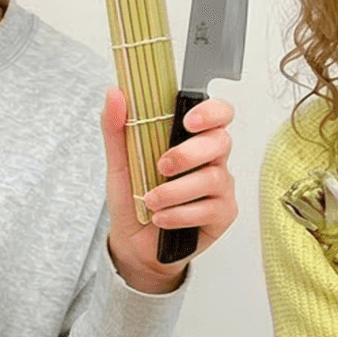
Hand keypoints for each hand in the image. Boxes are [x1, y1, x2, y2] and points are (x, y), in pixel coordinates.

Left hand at [100, 89, 237, 293]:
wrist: (132, 242)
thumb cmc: (132, 198)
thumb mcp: (119, 162)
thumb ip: (116, 128)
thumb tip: (114, 94)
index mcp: (191, 138)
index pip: (218, 114)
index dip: (211, 112)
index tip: (188, 121)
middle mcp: (211, 159)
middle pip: (221, 142)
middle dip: (188, 154)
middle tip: (160, 166)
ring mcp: (220, 186)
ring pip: (213, 178)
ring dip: (177, 190)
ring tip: (150, 201)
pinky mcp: (223, 213)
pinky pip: (211, 209)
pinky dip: (181, 214)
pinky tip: (161, 218)